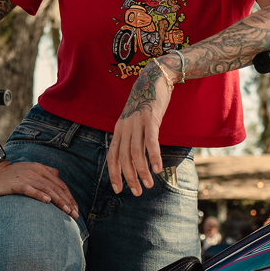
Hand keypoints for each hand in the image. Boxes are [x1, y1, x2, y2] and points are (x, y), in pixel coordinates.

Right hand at [0, 161, 79, 219]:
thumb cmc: (13, 175)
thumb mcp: (31, 170)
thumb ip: (45, 173)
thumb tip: (58, 177)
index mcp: (41, 169)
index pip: (60, 184)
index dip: (69, 198)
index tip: (75, 210)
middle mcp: (35, 172)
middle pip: (55, 188)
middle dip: (67, 202)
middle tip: (74, 215)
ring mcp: (25, 177)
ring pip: (46, 189)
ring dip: (58, 201)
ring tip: (66, 211)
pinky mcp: (15, 184)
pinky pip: (29, 189)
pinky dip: (39, 195)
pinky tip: (47, 201)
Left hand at [108, 60, 175, 195]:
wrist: (154, 77)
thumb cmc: (146, 103)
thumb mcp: (134, 121)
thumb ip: (133, 137)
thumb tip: (134, 157)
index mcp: (119, 130)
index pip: (112, 157)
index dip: (114, 174)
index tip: (119, 190)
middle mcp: (125, 127)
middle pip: (123, 158)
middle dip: (129, 178)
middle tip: (138, 192)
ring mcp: (137, 122)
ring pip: (135, 152)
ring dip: (141, 171)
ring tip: (149, 185)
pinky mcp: (150, 118)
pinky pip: (150, 141)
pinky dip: (153, 156)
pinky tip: (157, 169)